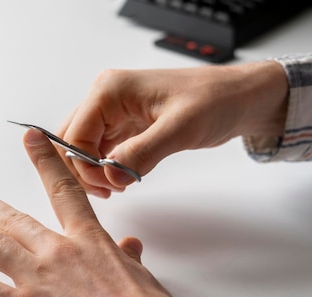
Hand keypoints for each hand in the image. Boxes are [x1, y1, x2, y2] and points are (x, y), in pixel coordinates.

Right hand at [58, 60, 288, 196]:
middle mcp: (105, 97)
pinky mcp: (124, 124)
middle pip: (71, 140)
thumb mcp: (180, 128)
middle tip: (110, 191)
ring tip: (118, 187)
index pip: (75, 134)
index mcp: (110, 90)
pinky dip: (104, 167)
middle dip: (84, 170)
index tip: (108, 186)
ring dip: (92, 171)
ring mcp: (114, 111)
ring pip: (83, 147)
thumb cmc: (215, 101)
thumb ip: (141, 153)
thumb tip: (110, 177)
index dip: (84, 165)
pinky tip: (122, 180)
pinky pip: (100, 149)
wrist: (240, 98)